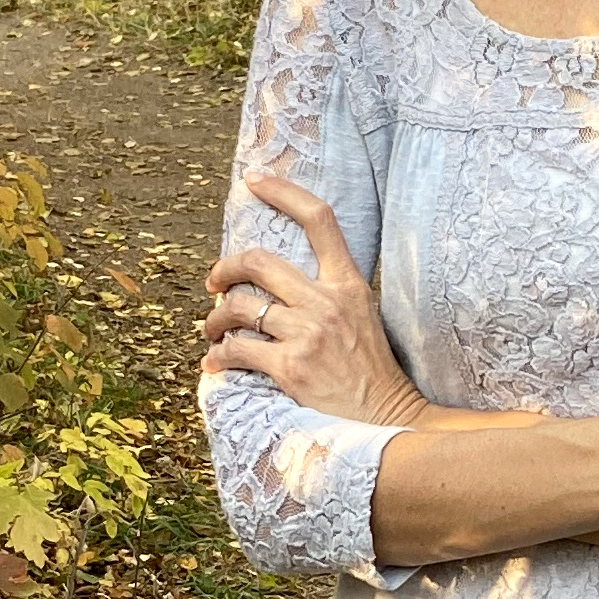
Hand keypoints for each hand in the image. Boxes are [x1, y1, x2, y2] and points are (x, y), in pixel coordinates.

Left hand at [201, 174, 429, 426]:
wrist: (386, 419)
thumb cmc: (371, 369)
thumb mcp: (363, 314)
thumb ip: (331, 290)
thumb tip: (283, 278)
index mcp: (349, 283)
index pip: (319, 219)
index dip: (283, 191)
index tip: (254, 179)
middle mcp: (326, 301)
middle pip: (260, 260)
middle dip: (225, 268)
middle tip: (214, 283)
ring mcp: (308, 334)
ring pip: (240, 307)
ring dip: (216, 319)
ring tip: (213, 330)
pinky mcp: (291, 368)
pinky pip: (237, 350)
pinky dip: (219, 355)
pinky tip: (215, 362)